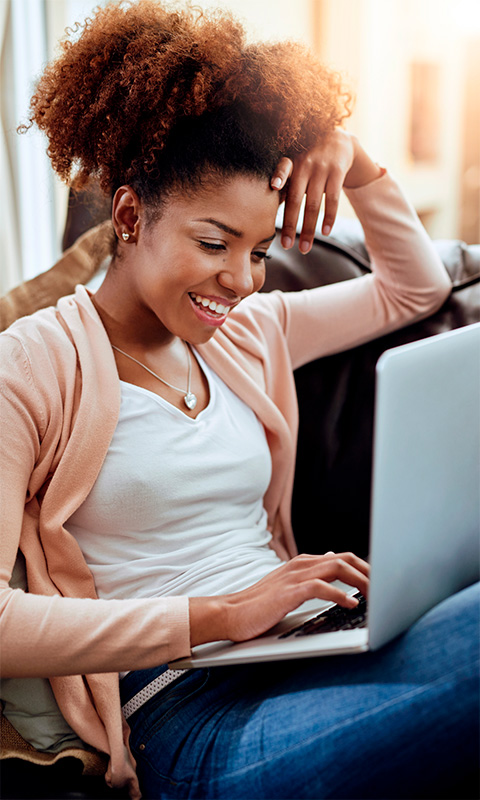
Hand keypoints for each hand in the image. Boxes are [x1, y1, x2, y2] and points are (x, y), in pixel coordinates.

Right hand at [189, 551, 368, 646]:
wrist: (230, 614)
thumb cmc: (259, 606)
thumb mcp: (288, 586)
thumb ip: (311, 575)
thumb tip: (332, 561)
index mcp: (303, 563)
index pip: (342, 558)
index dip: (365, 568)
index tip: (382, 583)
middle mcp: (301, 564)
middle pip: (345, 559)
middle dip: (369, 572)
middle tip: (386, 588)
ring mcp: (295, 576)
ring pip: (337, 568)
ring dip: (361, 581)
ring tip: (376, 595)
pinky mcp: (289, 592)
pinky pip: (321, 588)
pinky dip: (340, 594)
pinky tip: (351, 604)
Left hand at [271, 130, 381, 253]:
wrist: (338, 139)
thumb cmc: (308, 158)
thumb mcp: (295, 162)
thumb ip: (285, 182)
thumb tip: (267, 208)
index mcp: (291, 162)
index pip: (283, 168)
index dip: (279, 176)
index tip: (273, 186)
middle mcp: (305, 165)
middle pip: (296, 199)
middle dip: (290, 224)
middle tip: (286, 245)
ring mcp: (322, 169)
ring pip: (314, 204)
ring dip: (309, 229)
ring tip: (305, 248)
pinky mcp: (338, 172)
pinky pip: (333, 199)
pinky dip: (329, 217)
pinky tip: (325, 232)